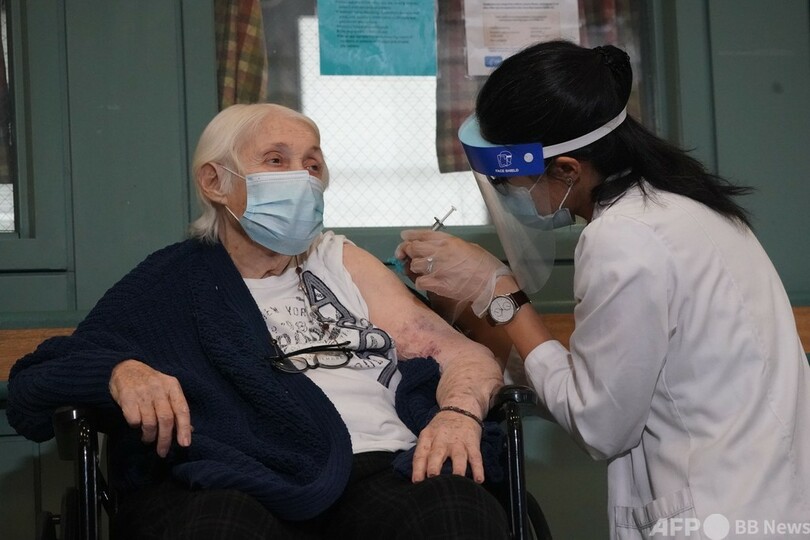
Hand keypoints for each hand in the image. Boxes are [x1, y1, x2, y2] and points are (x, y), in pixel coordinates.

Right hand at [109, 359, 191, 456]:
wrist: (125, 368)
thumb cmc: (150, 383)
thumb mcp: (167, 390)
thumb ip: (177, 408)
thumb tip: (189, 430)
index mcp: (172, 386)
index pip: (182, 409)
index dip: (184, 428)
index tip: (184, 444)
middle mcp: (159, 389)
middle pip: (166, 419)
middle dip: (165, 439)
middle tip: (162, 451)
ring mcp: (143, 393)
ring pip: (150, 422)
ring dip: (149, 436)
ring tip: (148, 439)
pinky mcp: (127, 397)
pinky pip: (134, 420)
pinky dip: (135, 426)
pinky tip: (135, 424)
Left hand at [395, 230, 511, 316]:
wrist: (491, 283)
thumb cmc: (484, 265)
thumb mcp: (468, 246)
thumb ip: (450, 245)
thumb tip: (438, 248)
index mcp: (447, 241)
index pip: (422, 234)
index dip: (410, 236)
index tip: (404, 237)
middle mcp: (439, 252)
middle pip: (412, 248)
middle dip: (407, 252)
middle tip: (406, 256)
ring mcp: (436, 268)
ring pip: (413, 265)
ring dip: (415, 268)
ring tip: (422, 271)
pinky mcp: (436, 284)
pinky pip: (419, 281)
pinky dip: (421, 282)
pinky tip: (427, 283)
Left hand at [410, 408, 484, 483]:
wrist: (461, 408)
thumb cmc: (441, 428)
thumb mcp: (428, 434)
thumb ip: (423, 452)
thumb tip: (418, 478)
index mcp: (428, 437)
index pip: (421, 453)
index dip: (418, 468)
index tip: (417, 482)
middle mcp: (442, 439)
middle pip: (437, 454)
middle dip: (434, 466)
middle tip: (432, 478)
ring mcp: (458, 442)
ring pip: (458, 457)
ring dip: (457, 469)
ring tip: (457, 480)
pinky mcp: (472, 443)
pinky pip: (476, 457)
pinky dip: (478, 469)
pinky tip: (479, 480)